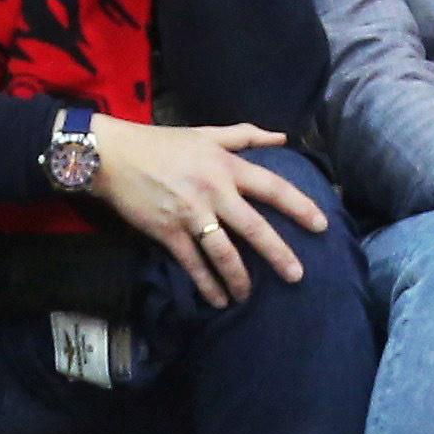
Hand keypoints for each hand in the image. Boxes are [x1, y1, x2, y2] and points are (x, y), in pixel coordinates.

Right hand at [90, 118, 329, 307]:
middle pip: (254, 228)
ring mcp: (191, 214)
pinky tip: (218, 300)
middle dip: (278, 254)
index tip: (321, 224)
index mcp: (227, 166)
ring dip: (239, 278)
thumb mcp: (207, 133)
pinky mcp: (168, 232)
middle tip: (297, 276)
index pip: (273, 187)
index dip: (299, 206)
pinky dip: (207, 284)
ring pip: (224, 253)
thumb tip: (283, 137)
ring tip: (248, 296)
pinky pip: (193, 263)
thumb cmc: (162, 143)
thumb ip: (246, 136)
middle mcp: (214, 191)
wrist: (113, 156)